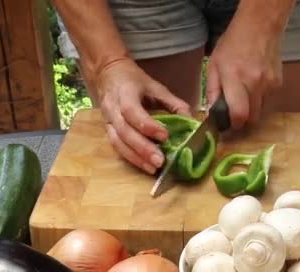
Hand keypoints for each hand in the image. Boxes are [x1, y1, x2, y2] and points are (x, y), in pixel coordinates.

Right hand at [95, 58, 191, 173]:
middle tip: (160, 160)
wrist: (107, 75)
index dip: (147, 125)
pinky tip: (146, 166)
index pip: (131, 111)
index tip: (165, 136)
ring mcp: (108, 122)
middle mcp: (113, 109)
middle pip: (125, 132)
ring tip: (154, 168)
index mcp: (125, 93)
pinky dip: (132, 159)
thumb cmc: (134, 81)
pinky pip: (117, 148)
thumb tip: (192, 121)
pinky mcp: (108, 132)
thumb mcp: (155, 86)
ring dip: (137, 158)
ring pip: (119, 143)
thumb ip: (173, 103)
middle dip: (143, 148)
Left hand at [206, 15, 283, 128]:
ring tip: (245, 91)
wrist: (260, 26)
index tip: (228, 124)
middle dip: (242, 120)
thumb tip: (211, 112)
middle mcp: (254, 84)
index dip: (233, 124)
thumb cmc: (233, 44)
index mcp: (234, 78)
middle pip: (252, 118)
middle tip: (235, 112)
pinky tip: (255, 82)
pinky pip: (267, 99)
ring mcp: (269, 84)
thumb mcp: (214, 64)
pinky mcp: (278, 83)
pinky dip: (260, 97)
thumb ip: (212, 90)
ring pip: (260, 110)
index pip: (239, 114)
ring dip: (251, 108)